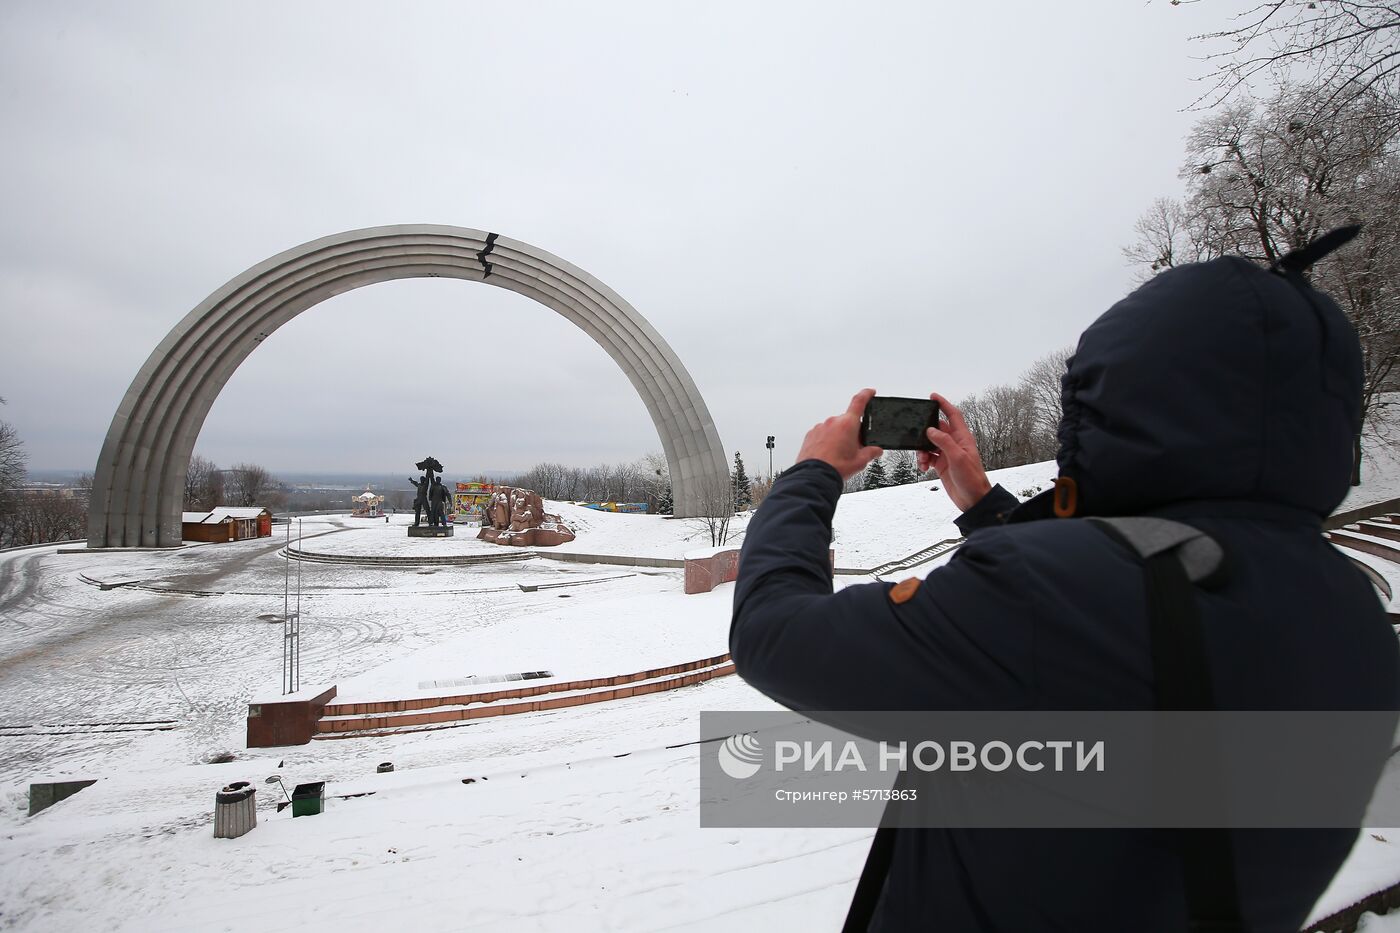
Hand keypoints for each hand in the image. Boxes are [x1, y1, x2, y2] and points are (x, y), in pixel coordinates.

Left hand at [796, 388, 883, 480]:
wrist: (814, 476)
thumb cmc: (835, 467)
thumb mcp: (860, 461)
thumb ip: (871, 452)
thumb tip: (876, 450)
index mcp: (848, 424)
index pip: (859, 402)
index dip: (866, 395)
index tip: (870, 392)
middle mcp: (833, 422)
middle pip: (847, 421)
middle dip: (852, 432)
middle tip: (853, 447)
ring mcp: (820, 427)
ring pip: (834, 428)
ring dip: (838, 437)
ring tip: (838, 455)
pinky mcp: (811, 435)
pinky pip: (822, 434)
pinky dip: (826, 441)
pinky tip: (828, 455)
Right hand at [918, 393, 992, 511]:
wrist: (973, 499)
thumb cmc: (972, 479)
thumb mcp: (958, 458)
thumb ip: (944, 442)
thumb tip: (931, 430)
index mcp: (962, 438)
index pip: (953, 415)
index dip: (944, 405)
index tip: (933, 397)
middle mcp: (955, 444)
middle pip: (937, 430)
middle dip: (925, 432)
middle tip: (916, 434)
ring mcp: (948, 454)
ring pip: (930, 444)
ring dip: (922, 450)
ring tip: (922, 459)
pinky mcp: (942, 464)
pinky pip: (928, 457)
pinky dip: (923, 460)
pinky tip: (923, 467)